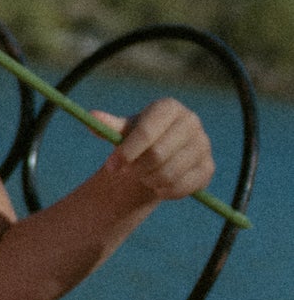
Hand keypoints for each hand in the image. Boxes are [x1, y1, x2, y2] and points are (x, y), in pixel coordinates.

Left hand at [92, 100, 215, 202]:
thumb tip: (92, 117)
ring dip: (149, 180)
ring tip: (143, 177)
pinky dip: (164, 191)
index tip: (110, 167)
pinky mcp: (208, 168)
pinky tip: (157, 185)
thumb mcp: (122, 131)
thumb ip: (108, 126)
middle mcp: (191, 122)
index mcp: (169, 107)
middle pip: (158, 154)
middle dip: (137, 168)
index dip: (126, 151)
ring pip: (169, 172)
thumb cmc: (138, 140)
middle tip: (128, 173)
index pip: (146, 131)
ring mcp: (203, 145)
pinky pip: (183, 186)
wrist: (160, 157)